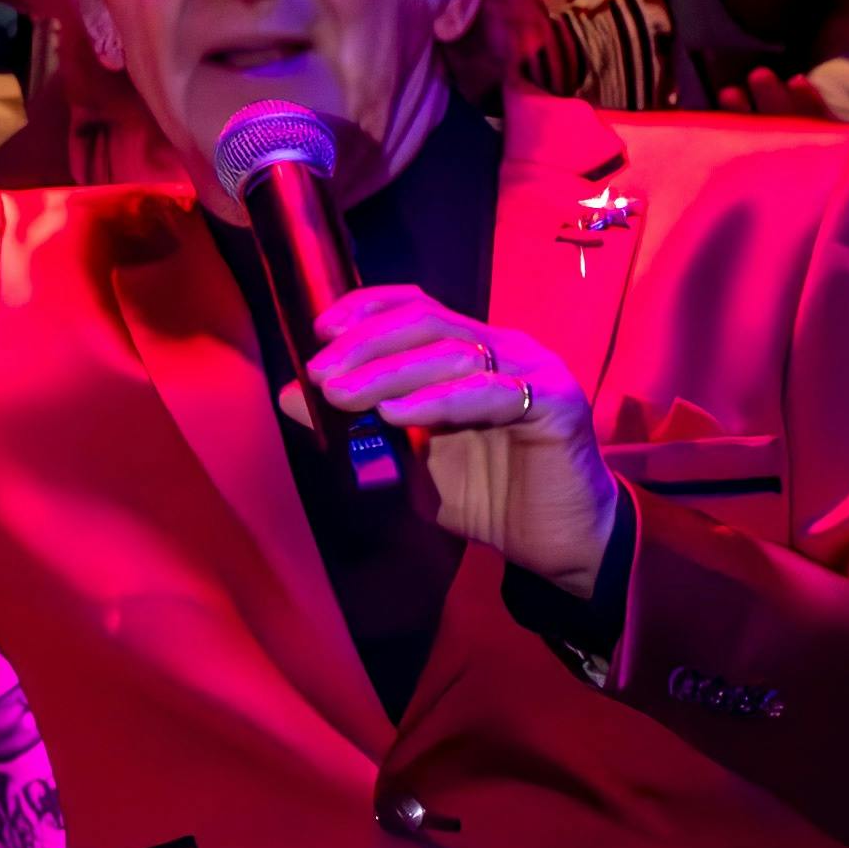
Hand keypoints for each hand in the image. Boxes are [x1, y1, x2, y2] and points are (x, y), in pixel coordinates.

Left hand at [309, 283, 614, 581]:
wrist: (556, 541)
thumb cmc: (484, 494)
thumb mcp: (406, 459)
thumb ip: (357, 425)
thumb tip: (292, 395)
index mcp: (471, 350)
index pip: (416, 306)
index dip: (367, 309)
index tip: (321, 331)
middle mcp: (504, 349)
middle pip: (428, 321)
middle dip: (366, 344)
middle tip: (321, 374)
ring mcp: (533, 371)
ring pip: (454, 352)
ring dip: (390, 371)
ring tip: (344, 396)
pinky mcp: (555, 404)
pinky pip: (491, 391)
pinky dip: (439, 400)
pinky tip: (397, 415)